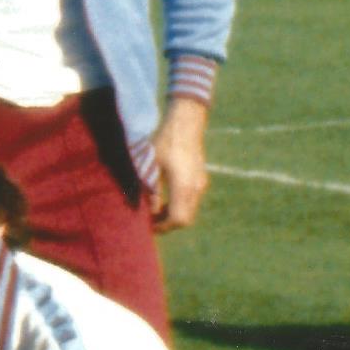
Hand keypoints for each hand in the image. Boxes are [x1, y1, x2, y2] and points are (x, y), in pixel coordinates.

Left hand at [152, 101, 209, 230]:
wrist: (186, 123)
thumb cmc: (165, 142)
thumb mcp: (152, 166)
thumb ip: (151, 190)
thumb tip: (151, 211)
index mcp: (183, 186)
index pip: (177, 219)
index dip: (163, 227)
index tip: (148, 226)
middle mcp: (196, 188)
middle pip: (185, 219)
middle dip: (168, 223)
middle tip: (151, 220)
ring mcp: (201, 184)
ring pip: (190, 211)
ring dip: (174, 214)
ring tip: (155, 209)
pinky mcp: (201, 179)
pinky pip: (192, 201)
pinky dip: (180, 205)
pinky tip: (166, 198)